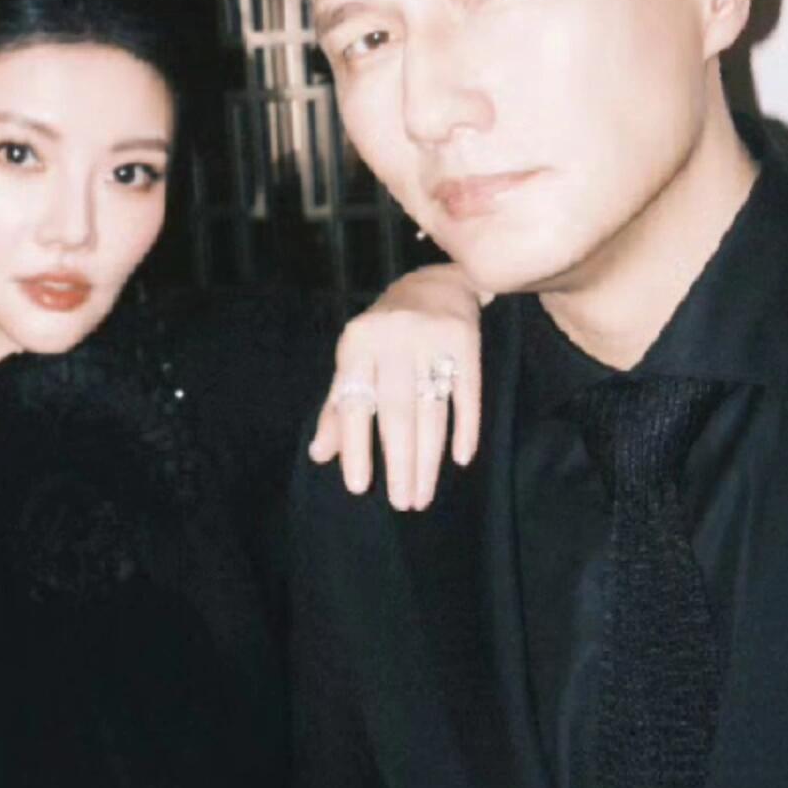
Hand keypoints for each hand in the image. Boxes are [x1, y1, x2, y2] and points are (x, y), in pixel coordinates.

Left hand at [311, 264, 484, 509]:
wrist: (437, 284)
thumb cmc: (384, 333)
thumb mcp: (354, 360)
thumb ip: (337, 406)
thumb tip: (320, 455)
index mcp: (358, 344)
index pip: (355, 404)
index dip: (356, 447)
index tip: (359, 488)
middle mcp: (393, 339)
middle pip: (397, 412)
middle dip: (400, 463)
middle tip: (404, 503)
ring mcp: (432, 338)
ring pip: (431, 410)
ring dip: (429, 458)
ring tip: (424, 495)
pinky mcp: (466, 341)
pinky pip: (467, 393)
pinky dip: (466, 428)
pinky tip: (461, 460)